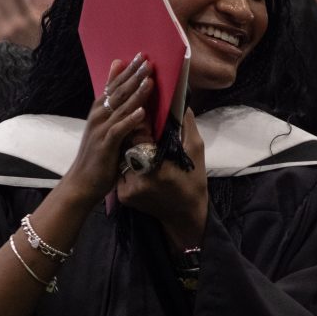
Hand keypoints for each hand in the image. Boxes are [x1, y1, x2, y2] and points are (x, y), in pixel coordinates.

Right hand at [57, 55, 153, 206]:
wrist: (82, 181)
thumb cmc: (98, 155)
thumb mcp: (106, 128)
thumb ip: (115, 110)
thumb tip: (129, 97)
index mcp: (100, 110)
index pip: (115, 85)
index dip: (128, 70)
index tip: (141, 56)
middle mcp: (99, 116)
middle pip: (119, 92)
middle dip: (134, 76)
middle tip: (148, 61)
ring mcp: (101, 129)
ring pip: (121, 107)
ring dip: (136, 93)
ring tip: (150, 80)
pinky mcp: (105, 145)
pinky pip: (119, 130)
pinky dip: (130, 120)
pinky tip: (141, 112)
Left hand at [117, 108, 208, 251]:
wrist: (184, 215)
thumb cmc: (193, 182)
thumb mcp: (195, 150)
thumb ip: (185, 124)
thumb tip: (177, 100)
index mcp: (157, 169)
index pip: (138, 136)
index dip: (139, 121)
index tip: (144, 112)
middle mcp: (138, 180)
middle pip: (126, 145)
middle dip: (132, 132)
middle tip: (138, 122)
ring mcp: (127, 190)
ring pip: (121, 156)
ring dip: (127, 146)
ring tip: (136, 139)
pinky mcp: (122, 195)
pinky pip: (121, 170)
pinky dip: (126, 162)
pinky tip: (135, 158)